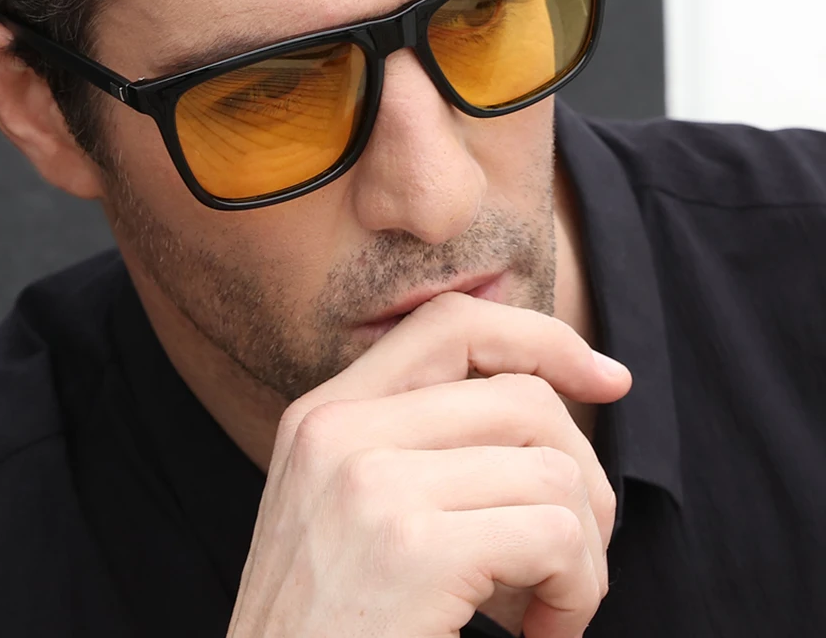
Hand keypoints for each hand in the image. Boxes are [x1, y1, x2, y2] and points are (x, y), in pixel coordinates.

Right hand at [226, 292, 631, 637]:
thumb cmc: (332, 631)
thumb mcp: (350, 517)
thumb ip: (419, 450)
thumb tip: (546, 399)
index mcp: (324, 416)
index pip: (449, 324)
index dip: (541, 338)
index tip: (606, 379)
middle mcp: (339, 431)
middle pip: (520, 396)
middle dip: (582, 475)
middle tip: (574, 554)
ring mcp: (370, 484)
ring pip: (551, 469)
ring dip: (583, 552)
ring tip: (550, 606)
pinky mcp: (411, 548)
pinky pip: (555, 534)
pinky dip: (577, 591)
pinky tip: (543, 634)